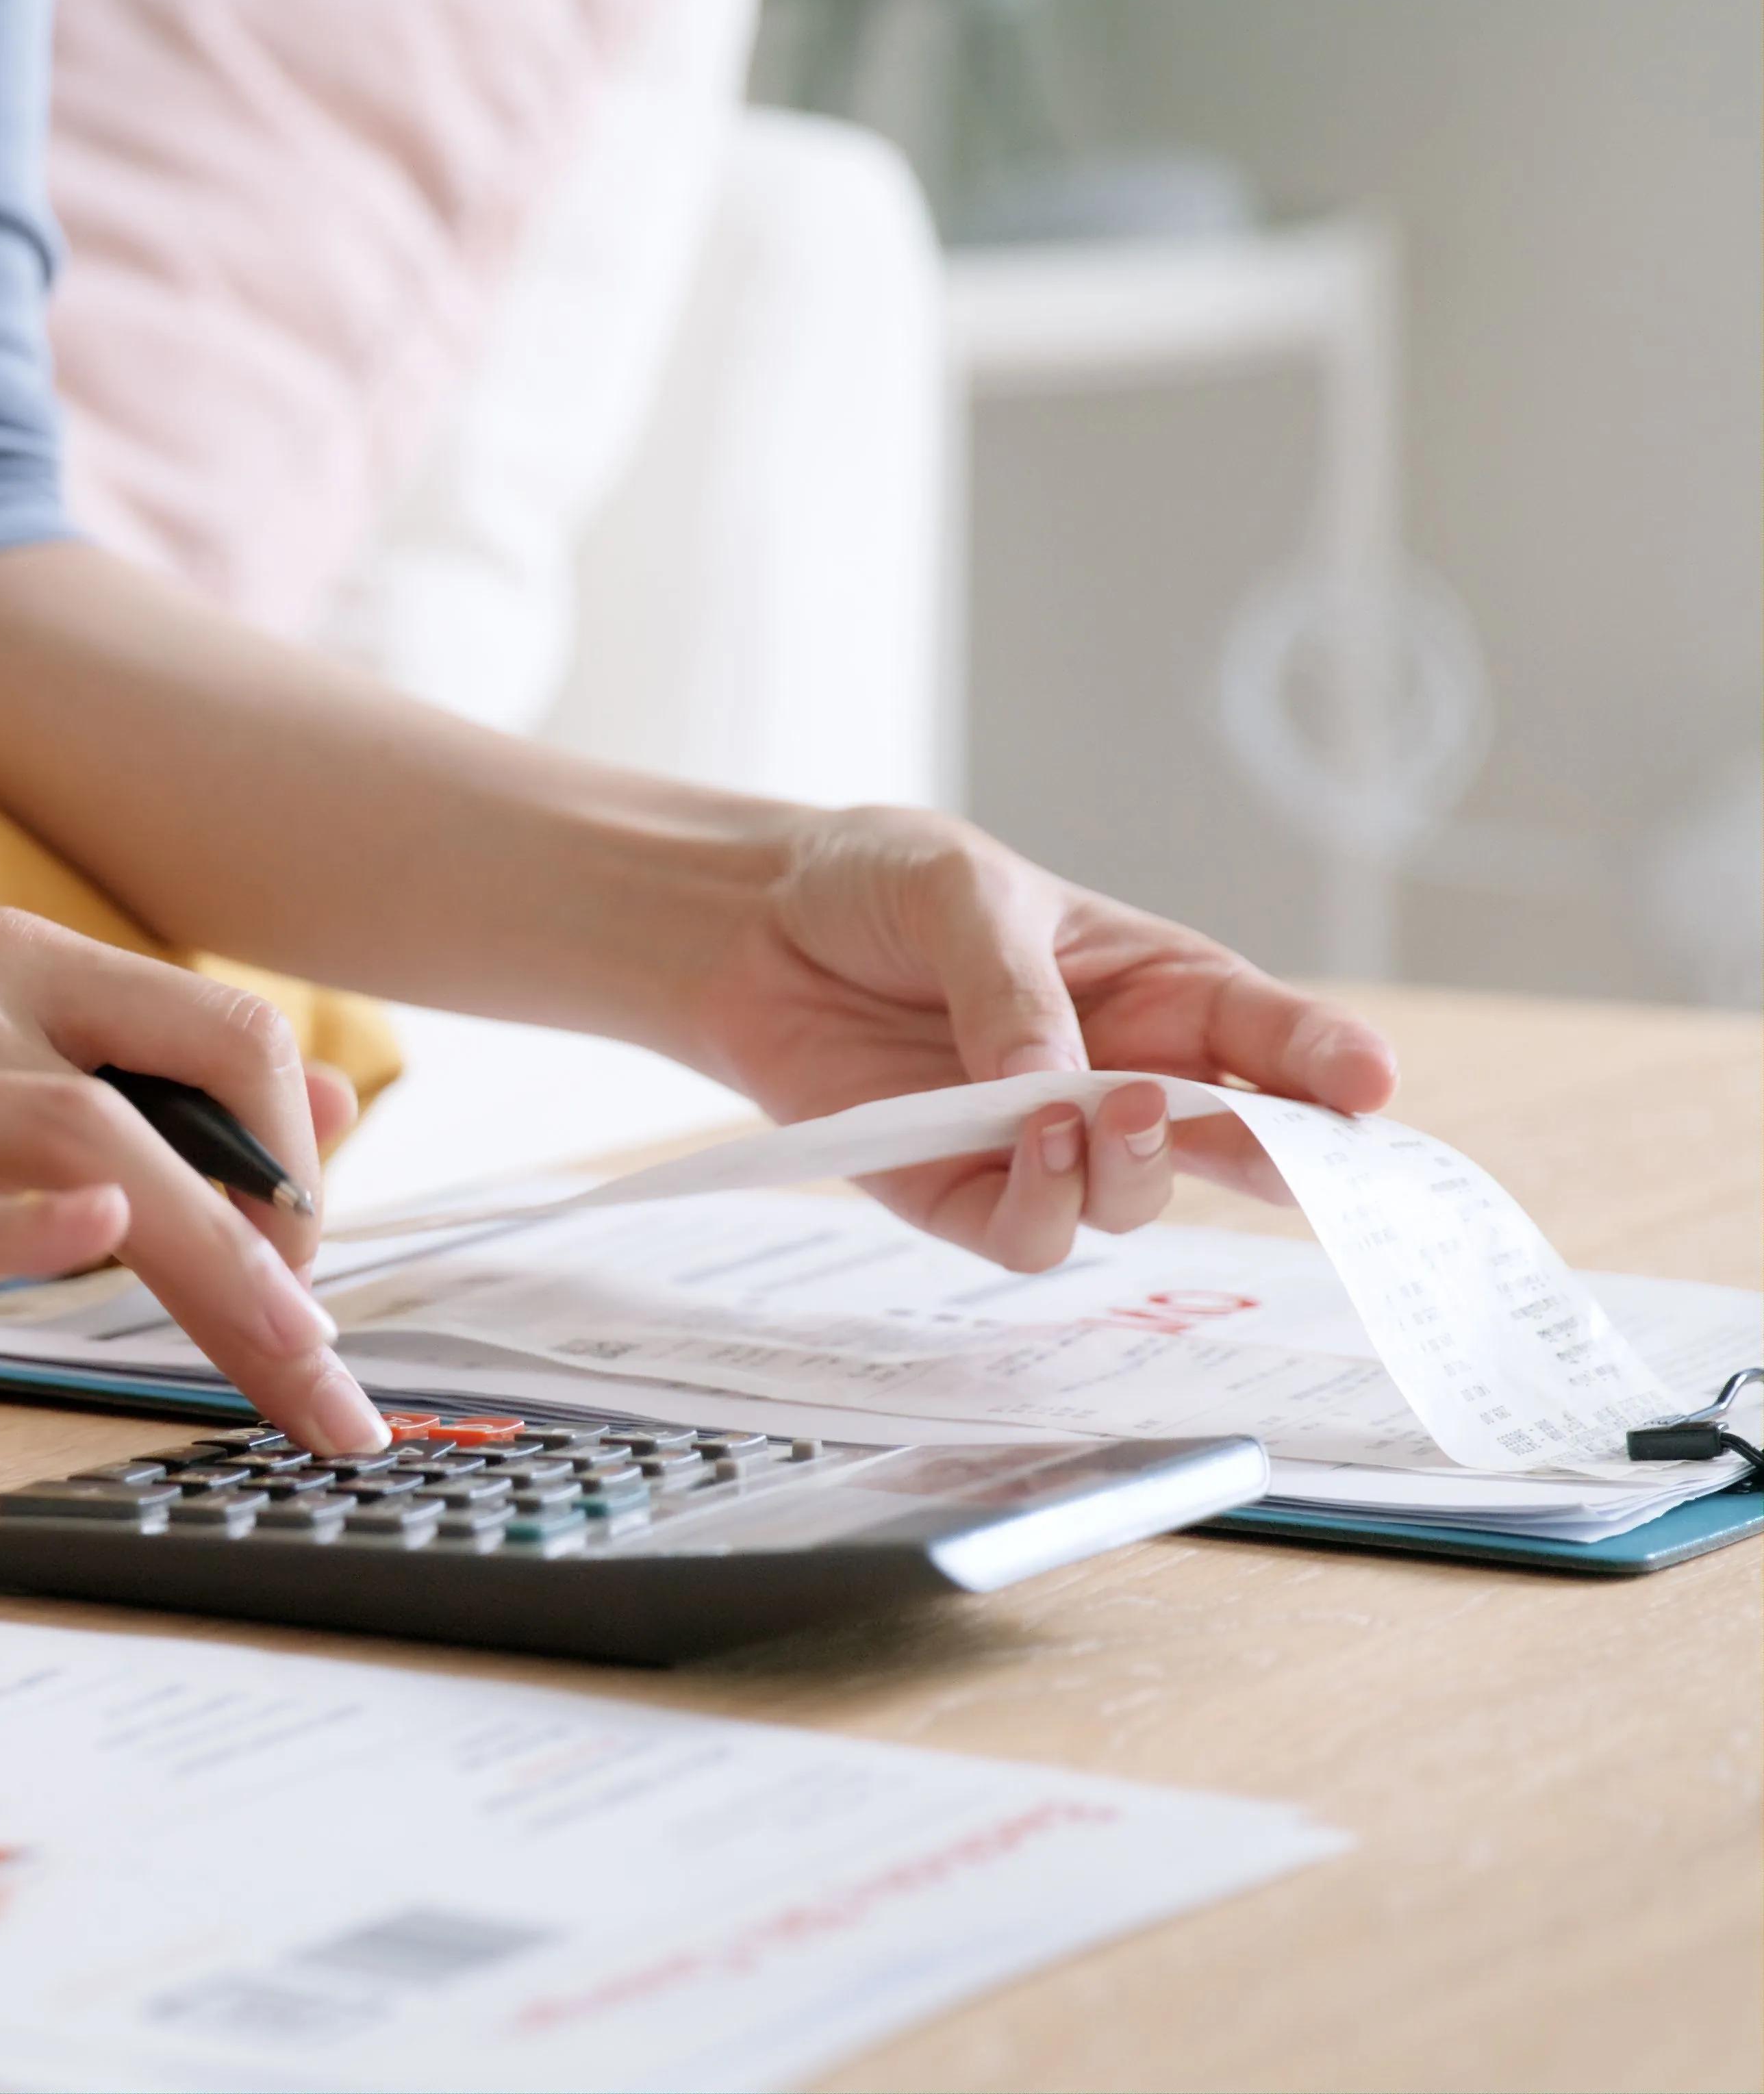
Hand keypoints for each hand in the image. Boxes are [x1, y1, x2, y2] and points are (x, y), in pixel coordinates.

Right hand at [0, 907, 384, 1452]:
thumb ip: (127, 1070)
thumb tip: (330, 1111)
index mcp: (13, 962)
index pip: (225, 1036)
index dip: (307, 1155)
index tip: (321, 1278)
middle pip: (189, 1088)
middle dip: (294, 1237)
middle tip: (326, 1368)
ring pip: (90, 1142)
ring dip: (216, 1262)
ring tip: (285, 1364)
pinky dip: (26, 1218)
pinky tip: (97, 1239)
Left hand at [694, 807, 1398, 1269]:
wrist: (754, 927)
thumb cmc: (879, 888)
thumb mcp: (960, 889)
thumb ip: (1013, 982)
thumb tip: (1061, 1083)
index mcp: (1160, 990)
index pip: (1273, 1038)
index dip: (1331, 1066)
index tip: (1373, 1086)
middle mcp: (1122, 1077)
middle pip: (1236, 1146)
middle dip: (1277, 1160)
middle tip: (1274, 1145)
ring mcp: (1046, 1144)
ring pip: (1133, 1202)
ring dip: (1131, 1171)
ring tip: (1094, 1108)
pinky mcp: (961, 1193)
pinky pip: (1029, 1238)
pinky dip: (1042, 1205)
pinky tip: (1024, 1138)